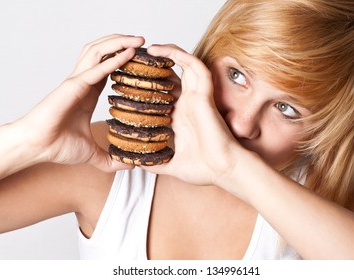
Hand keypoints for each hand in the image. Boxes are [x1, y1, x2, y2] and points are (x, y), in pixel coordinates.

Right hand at [19, 34, 144, 171]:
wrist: (39, 147)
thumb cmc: (58, 146)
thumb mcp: (93, 153)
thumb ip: (111, 159)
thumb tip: (130, 165)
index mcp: (89, 92)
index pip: (109, 67)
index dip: (126, 60)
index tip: (144, 60)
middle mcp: (84, 82)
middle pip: (105, 52)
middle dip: (124, 43)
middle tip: (146, 42)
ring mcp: (78, 81)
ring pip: (99, 51)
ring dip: (120, 43)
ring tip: (139, 40)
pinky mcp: (74, 85)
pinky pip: (97, 68)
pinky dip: (114, 60)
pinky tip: (129, 53)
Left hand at [142, 45, 242, 185]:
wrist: (224, 171)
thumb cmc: (204, 169)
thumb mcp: (170, 165)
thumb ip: (153, 162)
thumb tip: (136, 163)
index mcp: (179, 117)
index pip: (163, 92)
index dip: (149, 82)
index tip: (129, 78)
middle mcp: (187, 104)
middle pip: (173, 74)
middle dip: (156, 63)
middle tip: (137, 57)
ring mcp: (196, 98)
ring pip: (184, 65)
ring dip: (168, 52)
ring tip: (148, 48)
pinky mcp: (205, 96)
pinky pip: (196, 67)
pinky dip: (181, 56)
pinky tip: (163, 51)